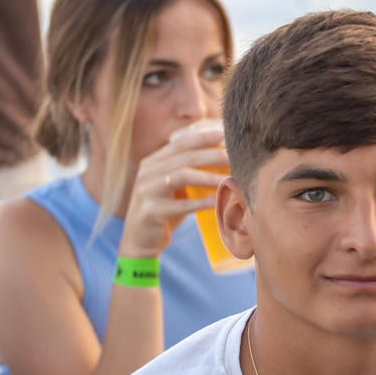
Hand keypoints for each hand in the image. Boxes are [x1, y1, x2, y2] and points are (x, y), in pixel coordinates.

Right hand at [117, 119, 228, 259]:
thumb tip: (223, 156)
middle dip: (213, 155)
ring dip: (210, 177)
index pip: (180, 142)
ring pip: (182, 175)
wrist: (140, 240)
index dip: (203, 137)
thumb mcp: (174, 186)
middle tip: (235, 156)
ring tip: (231, 180)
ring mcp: (147, 190)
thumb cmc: (165, 210)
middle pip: (185, 156)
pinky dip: (202, 202)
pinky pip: (181, 205)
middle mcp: (148, 171)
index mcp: (154, 161)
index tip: (225, 133)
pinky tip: (218, 201)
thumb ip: (189, 169)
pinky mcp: (151, 211)